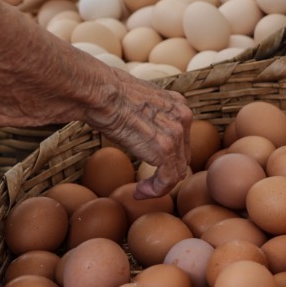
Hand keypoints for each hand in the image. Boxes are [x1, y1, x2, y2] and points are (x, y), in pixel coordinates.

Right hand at [90, 71, 193, 198]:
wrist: (102, 93)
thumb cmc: (107, 95)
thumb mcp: (135, 101)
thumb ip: (145, 114)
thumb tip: (133, 123)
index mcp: (177, 104)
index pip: (181, 137)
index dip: (168, 155)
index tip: (150, 163)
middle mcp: (183, 117)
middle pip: (182, 155)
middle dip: (166, 171)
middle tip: (147, 182)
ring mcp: (176, 134)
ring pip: (177, 171)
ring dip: (160, 185)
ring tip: (141, 191)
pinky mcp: (165, 151)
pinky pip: (168, 181)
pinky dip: (155, 191)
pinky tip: (139, 193)